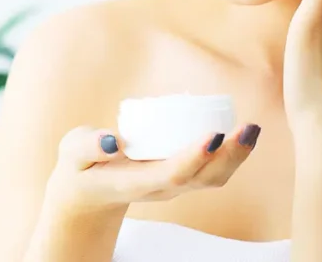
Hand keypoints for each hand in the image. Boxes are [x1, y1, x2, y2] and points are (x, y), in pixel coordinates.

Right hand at [42, 124, 260, 215]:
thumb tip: (112, 140)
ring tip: (251, 129)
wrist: (86, 194)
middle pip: (203, 180)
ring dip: (236, 157)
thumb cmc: (79, 168)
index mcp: (134, 183)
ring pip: (212, 179)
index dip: (194, 157)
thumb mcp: (70, 154)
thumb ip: (86, 145)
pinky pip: (211, 173)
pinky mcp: (179, 179)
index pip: (171, 174)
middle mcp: (160, 189)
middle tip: (248, 128)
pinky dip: (230, 154)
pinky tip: (239, 133)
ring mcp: (172, 188)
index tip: (213, 134)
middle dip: (230, 156)